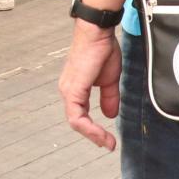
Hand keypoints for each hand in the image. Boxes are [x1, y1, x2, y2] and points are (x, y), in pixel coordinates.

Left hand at [60, 21, 122, 150]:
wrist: (98, 33)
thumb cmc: (101, 51)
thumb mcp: (109, 80)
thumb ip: (108, 97)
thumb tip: (110, 115)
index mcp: (75, 89)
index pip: (80, 115)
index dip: (94, 129)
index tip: (109, 139)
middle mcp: (67, 91)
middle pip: (77, 121)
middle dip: (94, 135)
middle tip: (109, 144)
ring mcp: (68, 90)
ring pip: (75, 121)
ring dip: (92, 134)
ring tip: (107, 142)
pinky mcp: (73, 89)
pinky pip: (77, 116)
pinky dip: (89, 128)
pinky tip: (101, 134)